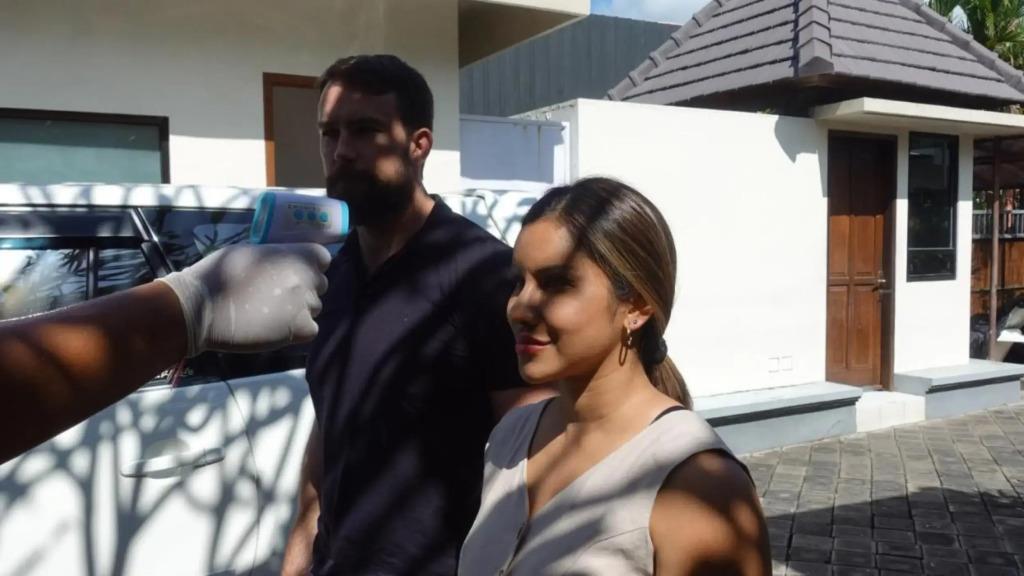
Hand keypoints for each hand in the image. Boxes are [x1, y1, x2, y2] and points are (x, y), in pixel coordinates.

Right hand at [158, 243, 330, 355]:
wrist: (202, 307)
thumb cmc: (219, 274)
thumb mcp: (250, 251)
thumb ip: (275, 256)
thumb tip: (284, 261)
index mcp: (296, 254)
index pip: (322, 258)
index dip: (310, 266)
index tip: (295, 273)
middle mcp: (307, 277)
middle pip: (319, 284)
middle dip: (304, 289)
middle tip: (278, 296)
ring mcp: (306, 303)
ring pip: (314, 308)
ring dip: (299, 311)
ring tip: (270, 314)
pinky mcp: (301, 328)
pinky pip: (311, 329)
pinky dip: (297, 331)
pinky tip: (275, 328)